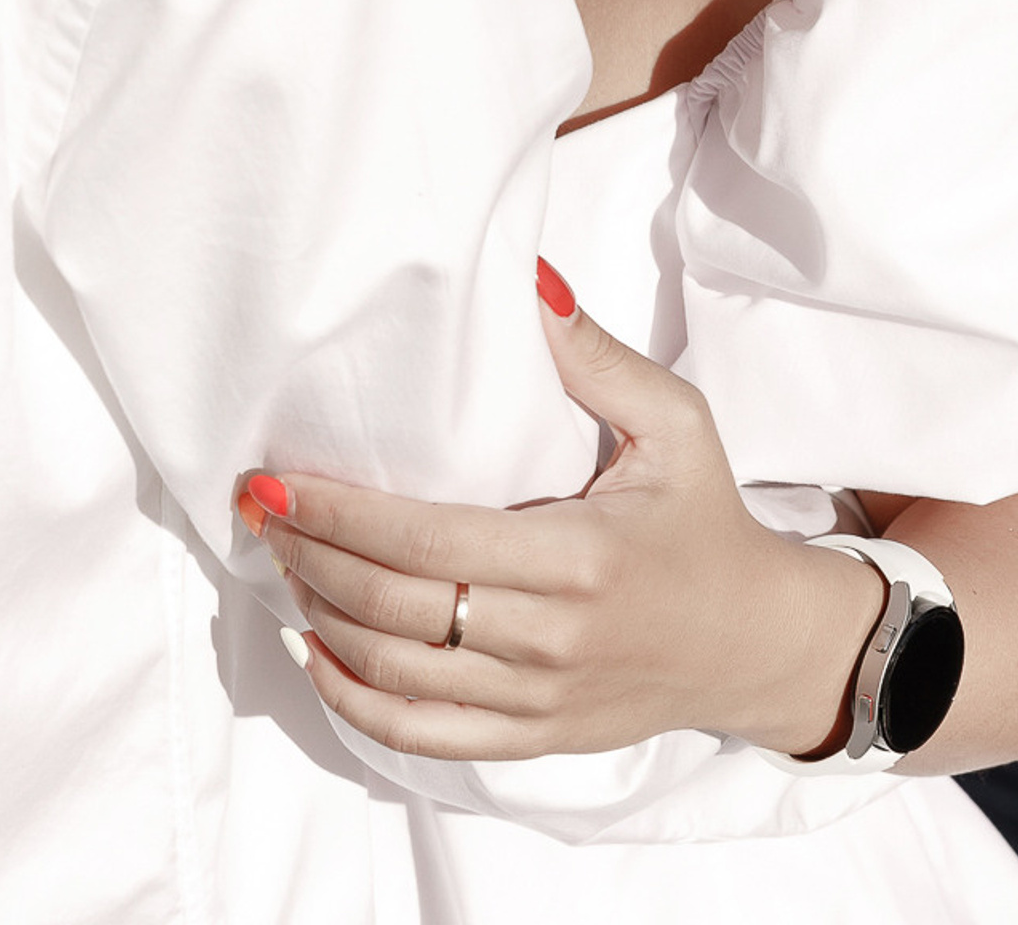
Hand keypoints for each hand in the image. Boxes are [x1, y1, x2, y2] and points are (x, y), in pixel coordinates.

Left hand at [240, 263, 880, 761]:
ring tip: (280, 561)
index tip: (277, 482)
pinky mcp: (536, 738)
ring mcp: (541, 700)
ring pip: (397, 674)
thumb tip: (528, 278)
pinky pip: (424, 735)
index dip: (340, 516)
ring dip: (321, 619)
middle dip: (311, 558)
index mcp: (579, 558)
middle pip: (396, 611)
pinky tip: (316, 652)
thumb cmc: (705, 521)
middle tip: (258, 511)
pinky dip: (356, 701)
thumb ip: (594, 355)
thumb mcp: (674, 424)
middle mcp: (552, 639)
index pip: (428, 543)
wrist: (759, 642)